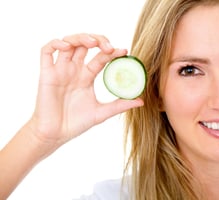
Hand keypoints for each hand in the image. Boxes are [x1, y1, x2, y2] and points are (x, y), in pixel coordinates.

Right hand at [28, 33, 142, 147]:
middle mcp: (74, 70)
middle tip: (109, 47)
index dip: (112, 52)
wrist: (55, 135)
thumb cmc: (76, 124)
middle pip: (85, 45)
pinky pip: (47, 51)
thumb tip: (141, 101)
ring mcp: (60, 70)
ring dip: (80, 37)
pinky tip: (66, 46)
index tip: (124, 51)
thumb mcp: (102, 113)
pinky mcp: (46, 73)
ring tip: (93, 43)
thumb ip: (119, 105)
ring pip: (68, 43)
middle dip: (98, 40)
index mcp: (87, 77)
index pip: (100, 57)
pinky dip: (55, 44)